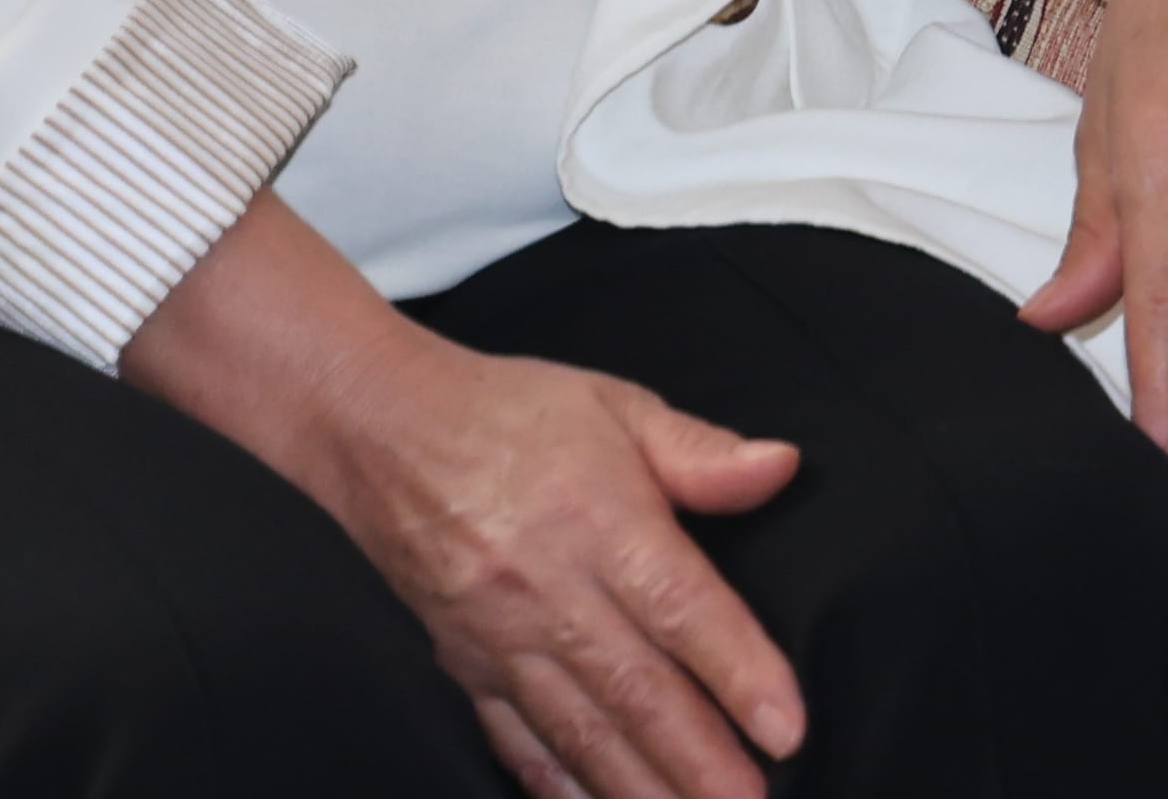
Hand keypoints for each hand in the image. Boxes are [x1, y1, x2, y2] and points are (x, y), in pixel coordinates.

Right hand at [127, 195, 806, 798]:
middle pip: (636, 689)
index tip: (784, 726)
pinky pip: (515, 738)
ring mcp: (501, 637)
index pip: (681, 609)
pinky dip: (555, 783)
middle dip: (697, 758)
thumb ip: (701, 452)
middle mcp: (550, 591)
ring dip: (637, 785)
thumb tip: (782, 467)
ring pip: (580, 728)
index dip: (738, 670)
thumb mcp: (618, 406)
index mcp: (600, 522)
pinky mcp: (466, 664)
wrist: (383, 430)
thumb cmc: (513, 414)